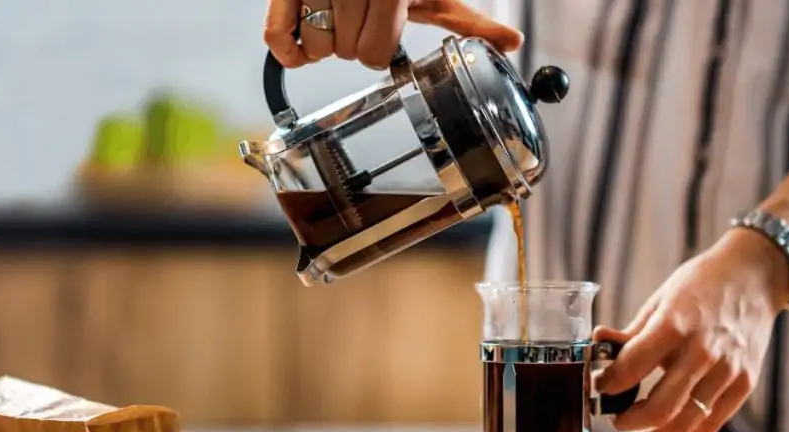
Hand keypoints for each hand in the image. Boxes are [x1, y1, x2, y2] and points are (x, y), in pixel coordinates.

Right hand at [264, 0, 523, 69]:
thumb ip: (467, 21)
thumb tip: (512, 43)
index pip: (374, 54)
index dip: (379, 51)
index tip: (382, 36)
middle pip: (346, 52)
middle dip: (354, 44)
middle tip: (360, 23)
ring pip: (315, 46)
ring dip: (325, 43)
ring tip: (336, 19)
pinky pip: (276, 35)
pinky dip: (288, 49)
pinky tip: (304, 39)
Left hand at [593, 228, 788, 431]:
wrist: (754, 275)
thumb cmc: (700, 285)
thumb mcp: (660, 300)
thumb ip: (631, 332)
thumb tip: (597, 345)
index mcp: (676, 324)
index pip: (632, 367)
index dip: (608, 384)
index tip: (597, 387)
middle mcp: (704, 351)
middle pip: (660, 407)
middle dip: (627, 423)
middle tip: (610, 423)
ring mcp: (728, 370)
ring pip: (685, 423)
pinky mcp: (744, 384)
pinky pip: (710, 424)